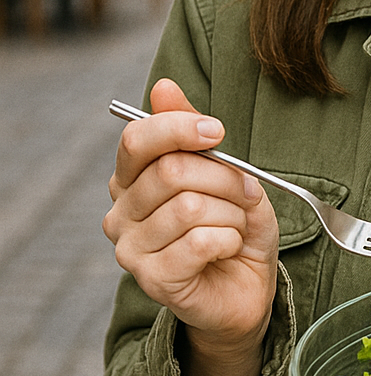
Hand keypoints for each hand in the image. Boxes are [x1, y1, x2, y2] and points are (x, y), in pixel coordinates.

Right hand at [103, 77, 279, 375]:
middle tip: (245, 192)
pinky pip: (201, 242)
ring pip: (191, 207)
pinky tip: (229, 248)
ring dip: (232, 213)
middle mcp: (120, 213)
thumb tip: (163, 86)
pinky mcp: (153, 280)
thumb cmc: (231, 227)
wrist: (244, 289)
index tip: (218, 132)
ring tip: (236, 226)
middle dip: (225, 177)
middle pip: (171, 171)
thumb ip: (191, 130)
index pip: (138, 139)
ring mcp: (131, 250)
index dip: (180, 127)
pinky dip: (230, 239)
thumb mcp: (222, 172)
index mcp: (130, 180)